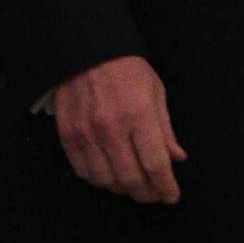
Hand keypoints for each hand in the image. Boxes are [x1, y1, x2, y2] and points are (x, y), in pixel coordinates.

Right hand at [51, 55, 184, 203]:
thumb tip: (176, 158)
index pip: (156, 165)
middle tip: (153, 193)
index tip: (171, 195)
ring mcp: (86, 131)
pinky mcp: (67, 132)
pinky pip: (82, 170)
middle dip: (146, 194)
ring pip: (105, 180)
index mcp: (138, 115)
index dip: (166, 187)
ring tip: (130, 183)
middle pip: (131, 179)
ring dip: (121, 188)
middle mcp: (111, 127)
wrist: (87, 47)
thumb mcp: (155, 92)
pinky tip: (107, 172)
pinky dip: (97, 178)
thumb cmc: (126, 67)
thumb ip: (165, 130)